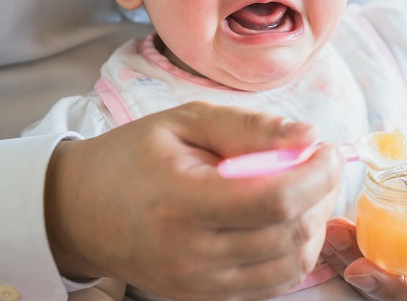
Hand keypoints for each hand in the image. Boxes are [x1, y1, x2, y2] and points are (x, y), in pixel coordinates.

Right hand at [45, 101, 343, 300]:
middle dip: (322, 194)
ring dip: (313, 225)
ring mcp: (198, 284)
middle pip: (290, 234)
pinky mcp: (204, 298)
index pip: (274, 200)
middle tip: (319, 164)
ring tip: (305, 190)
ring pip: (291, 265)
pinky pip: (272, 284)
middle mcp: (192, 254)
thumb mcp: (186, 122)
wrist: (82, 211)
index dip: (316, 175)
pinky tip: (285, 220)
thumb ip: (249, 127)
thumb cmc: (134, 157)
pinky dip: (293, 253)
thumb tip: (309, 136)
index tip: (325, 149)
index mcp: (183, 202)